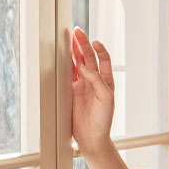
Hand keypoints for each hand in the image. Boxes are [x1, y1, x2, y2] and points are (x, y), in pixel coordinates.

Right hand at [71, 26, 114, 155]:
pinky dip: (65, 64)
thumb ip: (97, 81)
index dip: (100, 50)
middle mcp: (95, 82)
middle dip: (83, 45)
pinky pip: (68, 74)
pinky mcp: (72, 91)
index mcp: (106, 82)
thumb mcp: (106, 99)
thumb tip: (85, 67)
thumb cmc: (103, 120)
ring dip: (73, 51)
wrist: (92, 137)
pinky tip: (62, 55)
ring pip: (77, 64)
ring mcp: (82, 86)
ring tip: (69, 39)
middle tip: (77, 32)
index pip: (104, 61)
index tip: (94, 41)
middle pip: (89, 58)